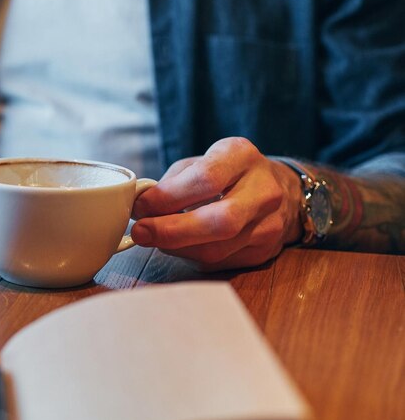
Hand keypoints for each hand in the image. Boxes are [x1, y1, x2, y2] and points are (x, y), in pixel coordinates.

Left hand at [130, 137, 304, 270]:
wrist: (279, 190)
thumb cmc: (227, 173)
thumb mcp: (199, 163)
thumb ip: (172, 183)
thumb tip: (142, 209)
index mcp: (242, 156)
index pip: (206, 179)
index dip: (168, 197)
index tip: (141, 207)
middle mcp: (263, 190)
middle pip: (219, 221)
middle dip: (172, 231)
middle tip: (140, 232)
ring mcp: (269, 225)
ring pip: (217, 249)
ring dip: (176, 247)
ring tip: (155, 238)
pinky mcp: (264, 252)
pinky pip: (219, 262)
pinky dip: (191, 256)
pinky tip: (179, 245)